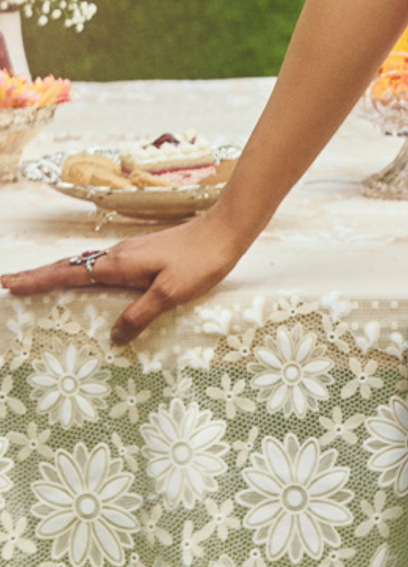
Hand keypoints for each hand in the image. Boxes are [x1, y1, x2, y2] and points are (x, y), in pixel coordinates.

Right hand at [0, 210, 244, 346]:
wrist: (227, 230)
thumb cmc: (201, 260)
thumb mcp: (170, 293)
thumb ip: (139, 315)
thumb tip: (113, 336)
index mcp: (118, 263)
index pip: (68, 273)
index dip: (37, 280)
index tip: (8, 284)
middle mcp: (119, 255)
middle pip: (69, 266)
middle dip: (37, 275)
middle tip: (9, 285)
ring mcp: (130, 253)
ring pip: (84, 264)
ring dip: (58, 273)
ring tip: (36, 284)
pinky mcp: (143, 254)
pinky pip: (101, 265)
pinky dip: (82, 272)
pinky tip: (86, 281)